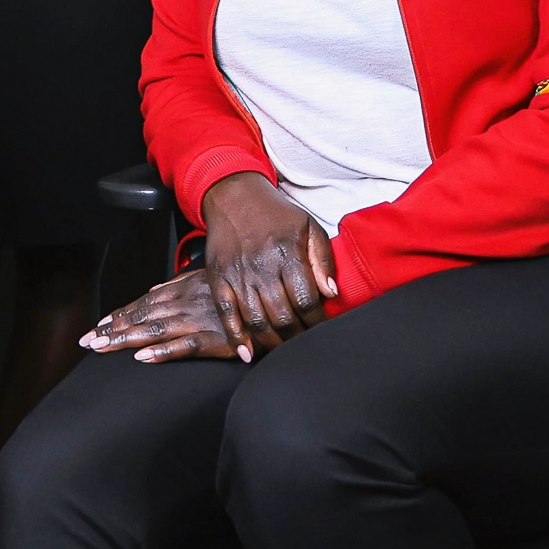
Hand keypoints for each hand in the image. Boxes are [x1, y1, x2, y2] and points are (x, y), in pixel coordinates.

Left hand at [79, 268, 246, 362]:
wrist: (278, 301)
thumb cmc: (243, 291)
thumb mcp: (209, 279)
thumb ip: (180, 284)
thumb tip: (153, 288)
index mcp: (184, 289)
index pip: (143, 303)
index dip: (119, 315)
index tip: (97, 326)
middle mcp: (187, 303)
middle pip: (142, 316)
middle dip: (112, 329)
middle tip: (87, 341)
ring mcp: (200, 320)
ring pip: (155, 329)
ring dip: (126, 338)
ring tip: (102, 347)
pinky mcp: (217, 338)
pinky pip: (186, 346)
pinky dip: (164, 351)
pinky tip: (144, 357)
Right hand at [198, 173, 340, 352]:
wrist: (234, 195)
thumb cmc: (276, 214)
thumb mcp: (309, 227)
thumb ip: (323, 260)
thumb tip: (331, 293)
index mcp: (288, 253)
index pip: (306, 300)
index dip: (316, 322)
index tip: (321, 331)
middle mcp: (261, 265)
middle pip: (282, 316)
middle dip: (296, 338)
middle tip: (303, 346)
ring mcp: (237, 273)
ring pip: (256, 320)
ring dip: (271, 342)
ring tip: (281, 351)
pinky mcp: (218, 277)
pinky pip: (226, 313)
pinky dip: (236, 336)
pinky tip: (246, 353)